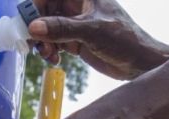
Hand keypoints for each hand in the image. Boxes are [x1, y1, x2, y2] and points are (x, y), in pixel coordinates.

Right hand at [31, 0, 168, 79]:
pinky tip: (54, 59)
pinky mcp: (76, 40)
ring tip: (48, 54)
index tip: (28, 24)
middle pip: (44, 11)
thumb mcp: (92, 31)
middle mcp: (76, 6)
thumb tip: (34, 27)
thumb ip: (62, 28)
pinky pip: (54, 41)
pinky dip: (50, 50)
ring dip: (42, 42)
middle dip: (36, 28)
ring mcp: (75, 23)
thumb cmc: (124, 39)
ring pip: (46, 28)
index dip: (34, 6)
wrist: (140, 62)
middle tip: (35, 44)